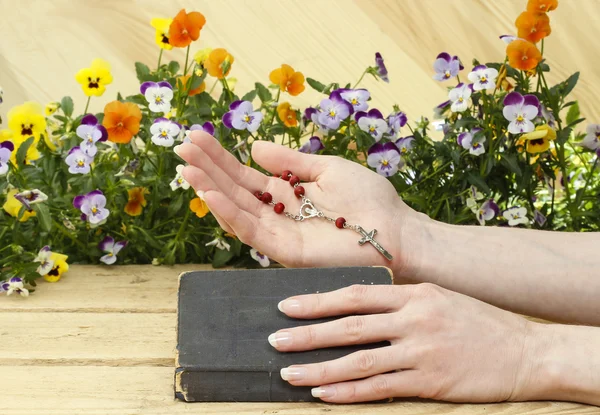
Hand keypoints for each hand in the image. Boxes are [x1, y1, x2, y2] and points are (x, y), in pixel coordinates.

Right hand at [177, 132, 426, 271]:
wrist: (395, 229)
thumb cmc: (368, 200)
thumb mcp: (326, 168)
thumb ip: (290, 161)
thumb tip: (253, 147)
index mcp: (287, 193)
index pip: (245, 175)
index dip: (221, 158)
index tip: (197, 138)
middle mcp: (278, 214)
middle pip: (234, 191)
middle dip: (207, 170)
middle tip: (181, 146)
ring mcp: (280, 234)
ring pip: (236, 211)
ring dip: (210, 190)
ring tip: (188, 168)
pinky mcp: (287, 252)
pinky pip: (252, 233)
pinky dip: (230, 215)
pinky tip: (211, 195)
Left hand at [268, 283, 541, 403]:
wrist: (525, 351)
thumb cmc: (478, 322)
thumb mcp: (437, 297)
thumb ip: (399, 301)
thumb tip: (355, 307)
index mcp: (413, 294)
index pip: (355, 294)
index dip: (318, 301)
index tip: (287, 306)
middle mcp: (413, 319)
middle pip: (349, 327)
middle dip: (308, 334)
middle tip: (276, 340)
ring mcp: (421, 351)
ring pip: (359, 361)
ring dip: (320, 368)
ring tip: (289, 373)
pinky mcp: (430, 382)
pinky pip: (380, 388)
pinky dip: (348, 393)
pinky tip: (324, 395)